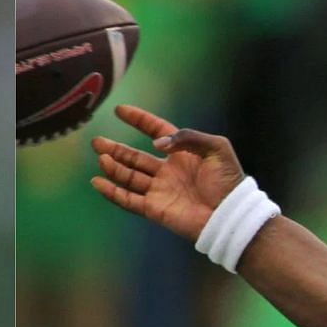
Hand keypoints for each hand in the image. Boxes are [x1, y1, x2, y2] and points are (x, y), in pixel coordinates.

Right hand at [90, 104, 246, 240]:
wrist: (229, 215)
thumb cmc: (228, 180)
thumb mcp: (216, 147)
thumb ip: (187, 137)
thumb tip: (156, 143)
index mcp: (183, 153)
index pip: (156, 131)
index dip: (139, 120)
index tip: (120, 111)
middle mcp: (168, 170)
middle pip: (135, 157)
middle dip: (116, 149)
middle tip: (97, 141)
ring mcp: (160, 190)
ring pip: (129, 177)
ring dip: (113, 167)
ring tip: (101, 157)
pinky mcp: (155, 209)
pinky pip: (128, 200)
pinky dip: (112, 192)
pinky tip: (98, 182)